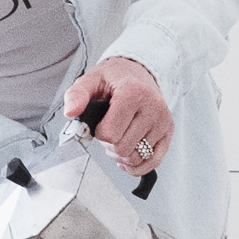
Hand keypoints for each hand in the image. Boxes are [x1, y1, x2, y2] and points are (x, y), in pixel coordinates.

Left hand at [63, 57, 173, 176]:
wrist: (138, 72)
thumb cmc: (114, 79)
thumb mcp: (91, 80)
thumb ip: (77, 95)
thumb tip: (70, 112)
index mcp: (133, 93)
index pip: (110, 134)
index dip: (100, 133)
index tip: (102, 121)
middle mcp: (152, 106)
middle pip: (123, 148)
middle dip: (111, 144)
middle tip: (111, 130)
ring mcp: (162, 120)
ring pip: (136, 158)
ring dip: (122, 154)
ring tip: (121, 137)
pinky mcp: (168, 131)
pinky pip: (153, 162)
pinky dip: (137, 165)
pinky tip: (129, 156)